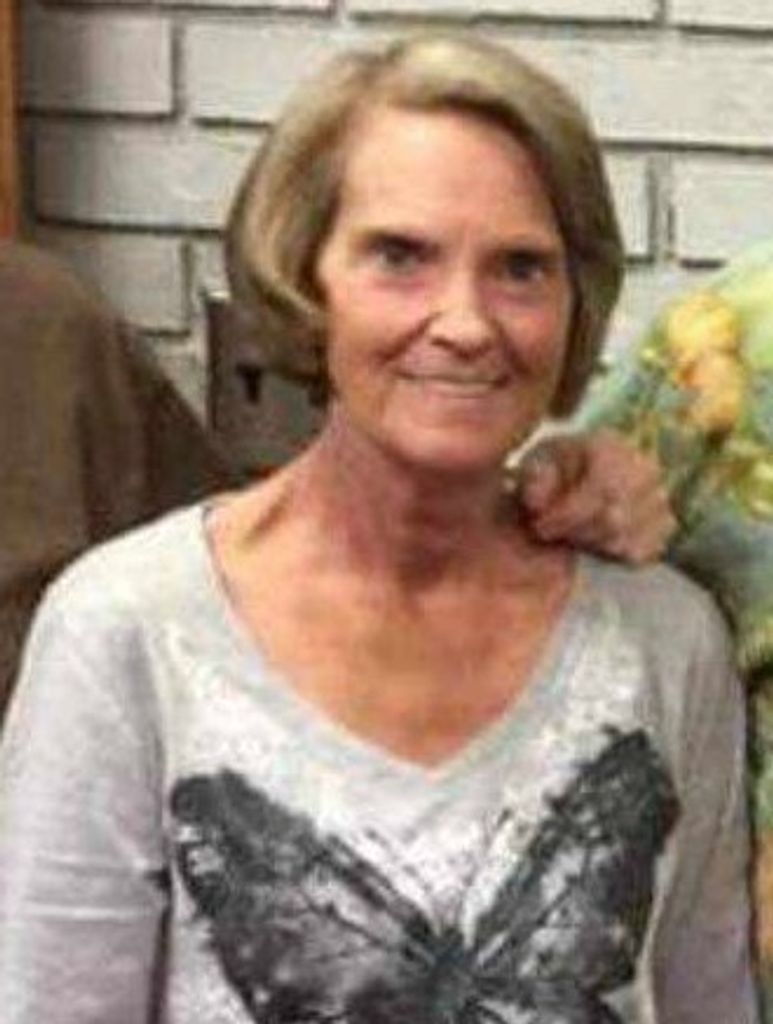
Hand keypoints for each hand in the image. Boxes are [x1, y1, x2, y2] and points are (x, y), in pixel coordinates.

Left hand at [515, 430, 676, 564]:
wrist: (576, 481)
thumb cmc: (553, 473)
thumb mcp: (533, 468)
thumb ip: (534, 480)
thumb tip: (537, 499)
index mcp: (610, 446)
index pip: (601, 488)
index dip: (567, 514)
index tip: (540, 526)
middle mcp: (644, 468)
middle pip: (614, 519)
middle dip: (575, 532)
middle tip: (551, 533)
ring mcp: (660, 498)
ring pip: (624, 540)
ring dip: (588, 544)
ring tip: (569, 533)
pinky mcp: (665, 525)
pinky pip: (641, 553)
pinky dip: (611, 555)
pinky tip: (592, 541)